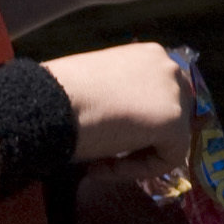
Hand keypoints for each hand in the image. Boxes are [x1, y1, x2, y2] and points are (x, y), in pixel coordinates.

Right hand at [40, 40, 197, 173]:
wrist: (48, 103)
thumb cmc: (60, 93)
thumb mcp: (100, 84)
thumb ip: (124, 94)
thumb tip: (129, 116)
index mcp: (149, 54)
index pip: (161, 95)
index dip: (140, 122)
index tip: (106, 135)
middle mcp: (169, 66)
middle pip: (174, 115)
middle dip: (146, 138)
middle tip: (110, 153)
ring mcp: (175, 93)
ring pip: (171, 139)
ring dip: (137, 156)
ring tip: (101, 163)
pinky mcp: (175, 122)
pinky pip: (168, 158)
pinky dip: (138, 169)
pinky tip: (104, 166)